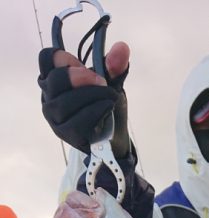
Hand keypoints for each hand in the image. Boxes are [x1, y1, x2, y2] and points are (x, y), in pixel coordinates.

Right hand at [38, 42, 130, 156]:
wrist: (113, 137)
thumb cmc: (104, 106)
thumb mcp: (109, 83)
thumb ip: (113, 66)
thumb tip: (122, 48)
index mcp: (54, 78)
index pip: (47, 58)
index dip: (64, 57)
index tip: (84, 65)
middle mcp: (50, 97)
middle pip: (55, 80)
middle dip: (82, 77)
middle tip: (102, 82)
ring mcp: (56, 118)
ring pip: (65, 103)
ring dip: (93, 96)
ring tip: (110, 98)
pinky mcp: (67, 135)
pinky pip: (77, 123)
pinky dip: (95, 113)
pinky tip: (107, 109)